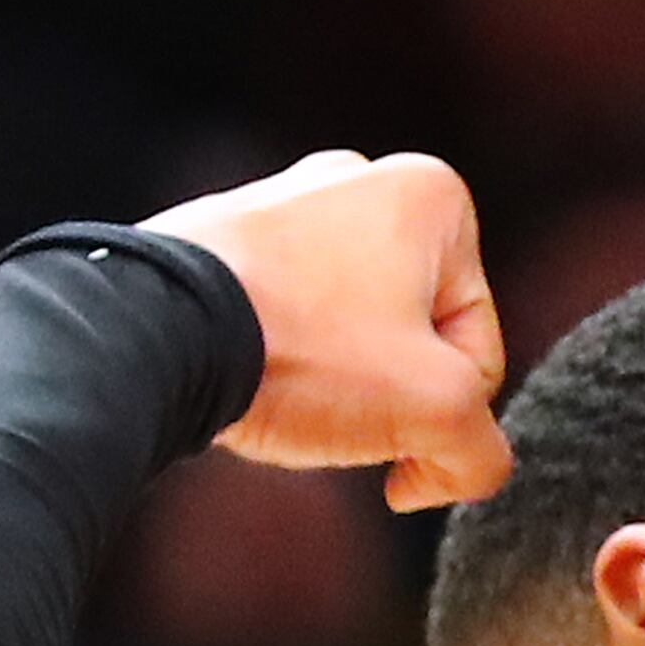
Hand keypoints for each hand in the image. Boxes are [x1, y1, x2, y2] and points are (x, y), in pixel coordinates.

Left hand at [142, 150, 512, 512]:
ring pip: (353, 332)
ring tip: (295, 399)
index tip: (400, 449)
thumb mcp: (437, 414)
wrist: (160, 330)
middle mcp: (362, 177)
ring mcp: (288, 199)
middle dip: (392, 395)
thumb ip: (483, 452)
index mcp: (432, 197)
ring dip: (340, 385)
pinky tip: (256, 382)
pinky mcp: (228, 233)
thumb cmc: (305, 352)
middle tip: (346, 420)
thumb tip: (461, 468)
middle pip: (418, 336)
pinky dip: (286, 361)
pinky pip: (289, 318)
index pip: (478, 350)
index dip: (448, 419)